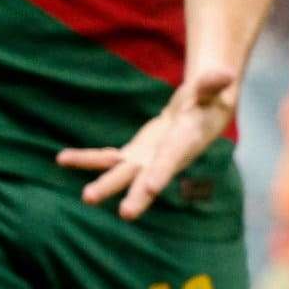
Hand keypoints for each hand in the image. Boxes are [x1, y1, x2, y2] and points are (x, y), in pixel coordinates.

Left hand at [60, 68, 238, 219]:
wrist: (194, 119)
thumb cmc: (205, 103)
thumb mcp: (208, 92)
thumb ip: (211, 86)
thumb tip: (225, 74)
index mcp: (182, 145)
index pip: (171, 161)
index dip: (161, 173)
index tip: (151, 188)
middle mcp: (162, 160)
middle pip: (147, 180)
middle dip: (137, 197)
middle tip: (126, 214)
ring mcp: (145, 161)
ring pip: (121, 174)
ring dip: (103, 184)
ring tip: (86, 198)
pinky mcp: (132, 155)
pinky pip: (106, 158)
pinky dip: (86, 158)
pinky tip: (63, 159)